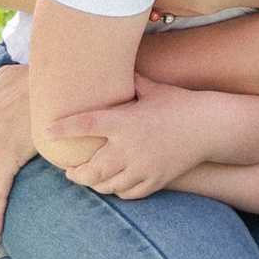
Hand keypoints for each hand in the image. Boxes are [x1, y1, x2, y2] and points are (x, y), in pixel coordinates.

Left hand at [40, 82, 216, 204]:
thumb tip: (110, 64)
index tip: (46, 131)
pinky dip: (117, 190)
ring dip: (94, 183)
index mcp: (127, 121)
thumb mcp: (153, 89)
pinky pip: (128, 193)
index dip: (64, 129)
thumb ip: (129, 82)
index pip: (87, 125)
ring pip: (107, 185)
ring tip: (87, 178)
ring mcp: (143, 167)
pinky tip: (113, 184)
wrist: (211, 127)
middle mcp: (131, 147)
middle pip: (91, 168)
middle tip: (69, 170)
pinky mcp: (156, 181)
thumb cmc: (180, 104)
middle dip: (75, 173)